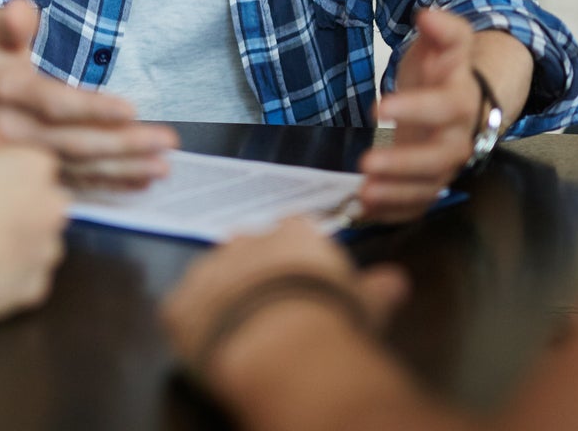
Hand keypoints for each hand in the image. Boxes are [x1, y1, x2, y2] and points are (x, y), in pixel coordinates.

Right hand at [0, 0, 177, 187]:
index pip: (55, 104)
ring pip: (79, 168)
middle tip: (166, 141)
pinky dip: (110, 184)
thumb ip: (7, 23)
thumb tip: (19, 10)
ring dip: (124, 169)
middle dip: (123, 145)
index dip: (92, 109)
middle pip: (75, 143)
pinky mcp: (33, 171)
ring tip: (162, 166)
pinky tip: (141, 181)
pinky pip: (76, 182)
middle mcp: (16, 131)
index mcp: (8, 93)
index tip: (130, 110)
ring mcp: (24, 157)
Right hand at [0, 114, 68, 325]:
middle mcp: (55, 204)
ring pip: (36, 236)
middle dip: (16, 201)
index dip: (4, 168)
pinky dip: (10, 270)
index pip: (30, 160)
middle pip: (38, 197)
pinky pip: (27, 272)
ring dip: (16, 236)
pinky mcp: (38, 287)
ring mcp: (49, 248)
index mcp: (38, 165)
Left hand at [163, 218, 405, 385]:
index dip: (297, 257)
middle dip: (256, 271)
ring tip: (242, 328)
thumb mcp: (365, 303)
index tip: (303, 278)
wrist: (282, 345)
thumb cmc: (330, 318)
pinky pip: (183, 311)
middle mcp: (246, 239)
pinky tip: (213, 345)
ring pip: (212, 277)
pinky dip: (195, 327)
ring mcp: (208, 268)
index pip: (293, 232)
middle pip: (248, 248)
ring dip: (223, 297)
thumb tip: (397, 281)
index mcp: (293, 234)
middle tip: (271, 304)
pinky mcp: (179, 304)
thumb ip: (377, 287)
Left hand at [357, 7, 480, 222]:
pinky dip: (393, 212)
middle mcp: (460, 138)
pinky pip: (418, 204)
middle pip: (440, 159)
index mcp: (463, 100)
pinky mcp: (432, 183)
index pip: (445, 107)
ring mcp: (446, 166)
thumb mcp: (449, 42)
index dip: (415, 109)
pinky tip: (363, 211)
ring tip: (362, 194)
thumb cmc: (448, 69)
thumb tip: (428, 14)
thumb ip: (444, 30)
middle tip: (366, 163)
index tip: (378, 107)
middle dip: (403, 164)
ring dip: (396, 194)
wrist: (470, 96)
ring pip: (429, 188)